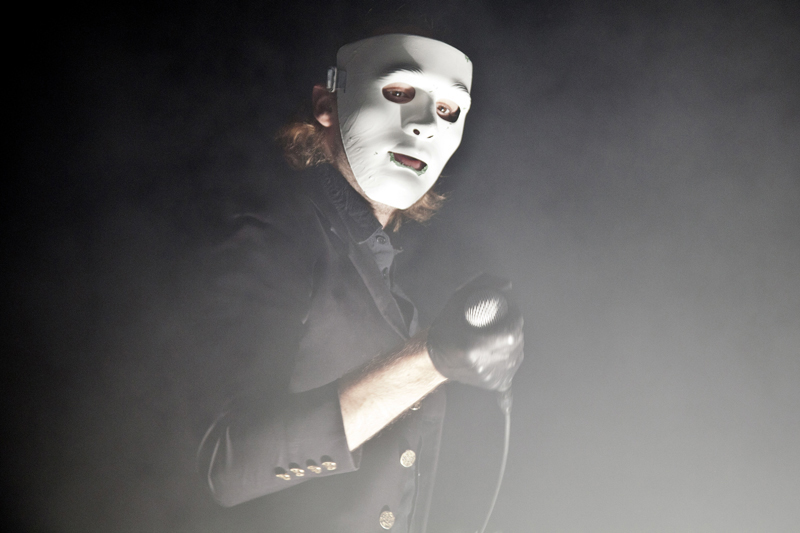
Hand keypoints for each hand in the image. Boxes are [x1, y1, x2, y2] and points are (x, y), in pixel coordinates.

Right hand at [427, 274, 523, 390]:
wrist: (434, 359)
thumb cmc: (446, 326)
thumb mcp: (457, 300)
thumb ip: (482, 285)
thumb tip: (507, 284)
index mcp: (473, 347)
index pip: (511, 331)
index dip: (514, 316)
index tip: (509, 308)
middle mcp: (484, 365)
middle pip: (517, 341)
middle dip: (514, 327)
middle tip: (505, 319)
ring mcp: (490, 377)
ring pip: (518, 354)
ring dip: (514, 341)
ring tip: (501, 333)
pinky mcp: (495, 384)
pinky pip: (514, 366)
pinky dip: (511, 356)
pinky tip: (500, 350)